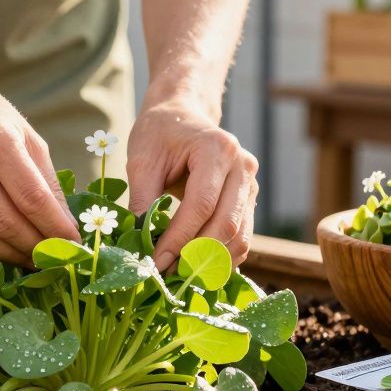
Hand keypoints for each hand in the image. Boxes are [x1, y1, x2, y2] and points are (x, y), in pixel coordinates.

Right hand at [0, 77, 79, 264]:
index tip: (74, 245)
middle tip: (55, 259)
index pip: (31, 197)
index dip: (55, 229)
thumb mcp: (25, 134)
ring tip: (32, 259)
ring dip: (11, 256)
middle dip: (35, 249)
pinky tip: (3, 249)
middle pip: (4, 222)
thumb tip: (66, 229)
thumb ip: (47, 181)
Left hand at [127, 100, 258, 269]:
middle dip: (195, 255)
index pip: (202, 205)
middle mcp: (243, 167)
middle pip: (226, 225)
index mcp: (217, 149)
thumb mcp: (142, 160)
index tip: (156, 262)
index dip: (180, 238)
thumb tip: (139, 244)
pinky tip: (195, 267)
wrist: (183, 114)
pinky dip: (221, 258)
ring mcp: (251, 185)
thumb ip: (142, 200)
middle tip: (166, 275)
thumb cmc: (159, 133)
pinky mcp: (249, 201)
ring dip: (211, 262)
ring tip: (178, 276)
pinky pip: (242, 238)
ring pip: (239, 237)